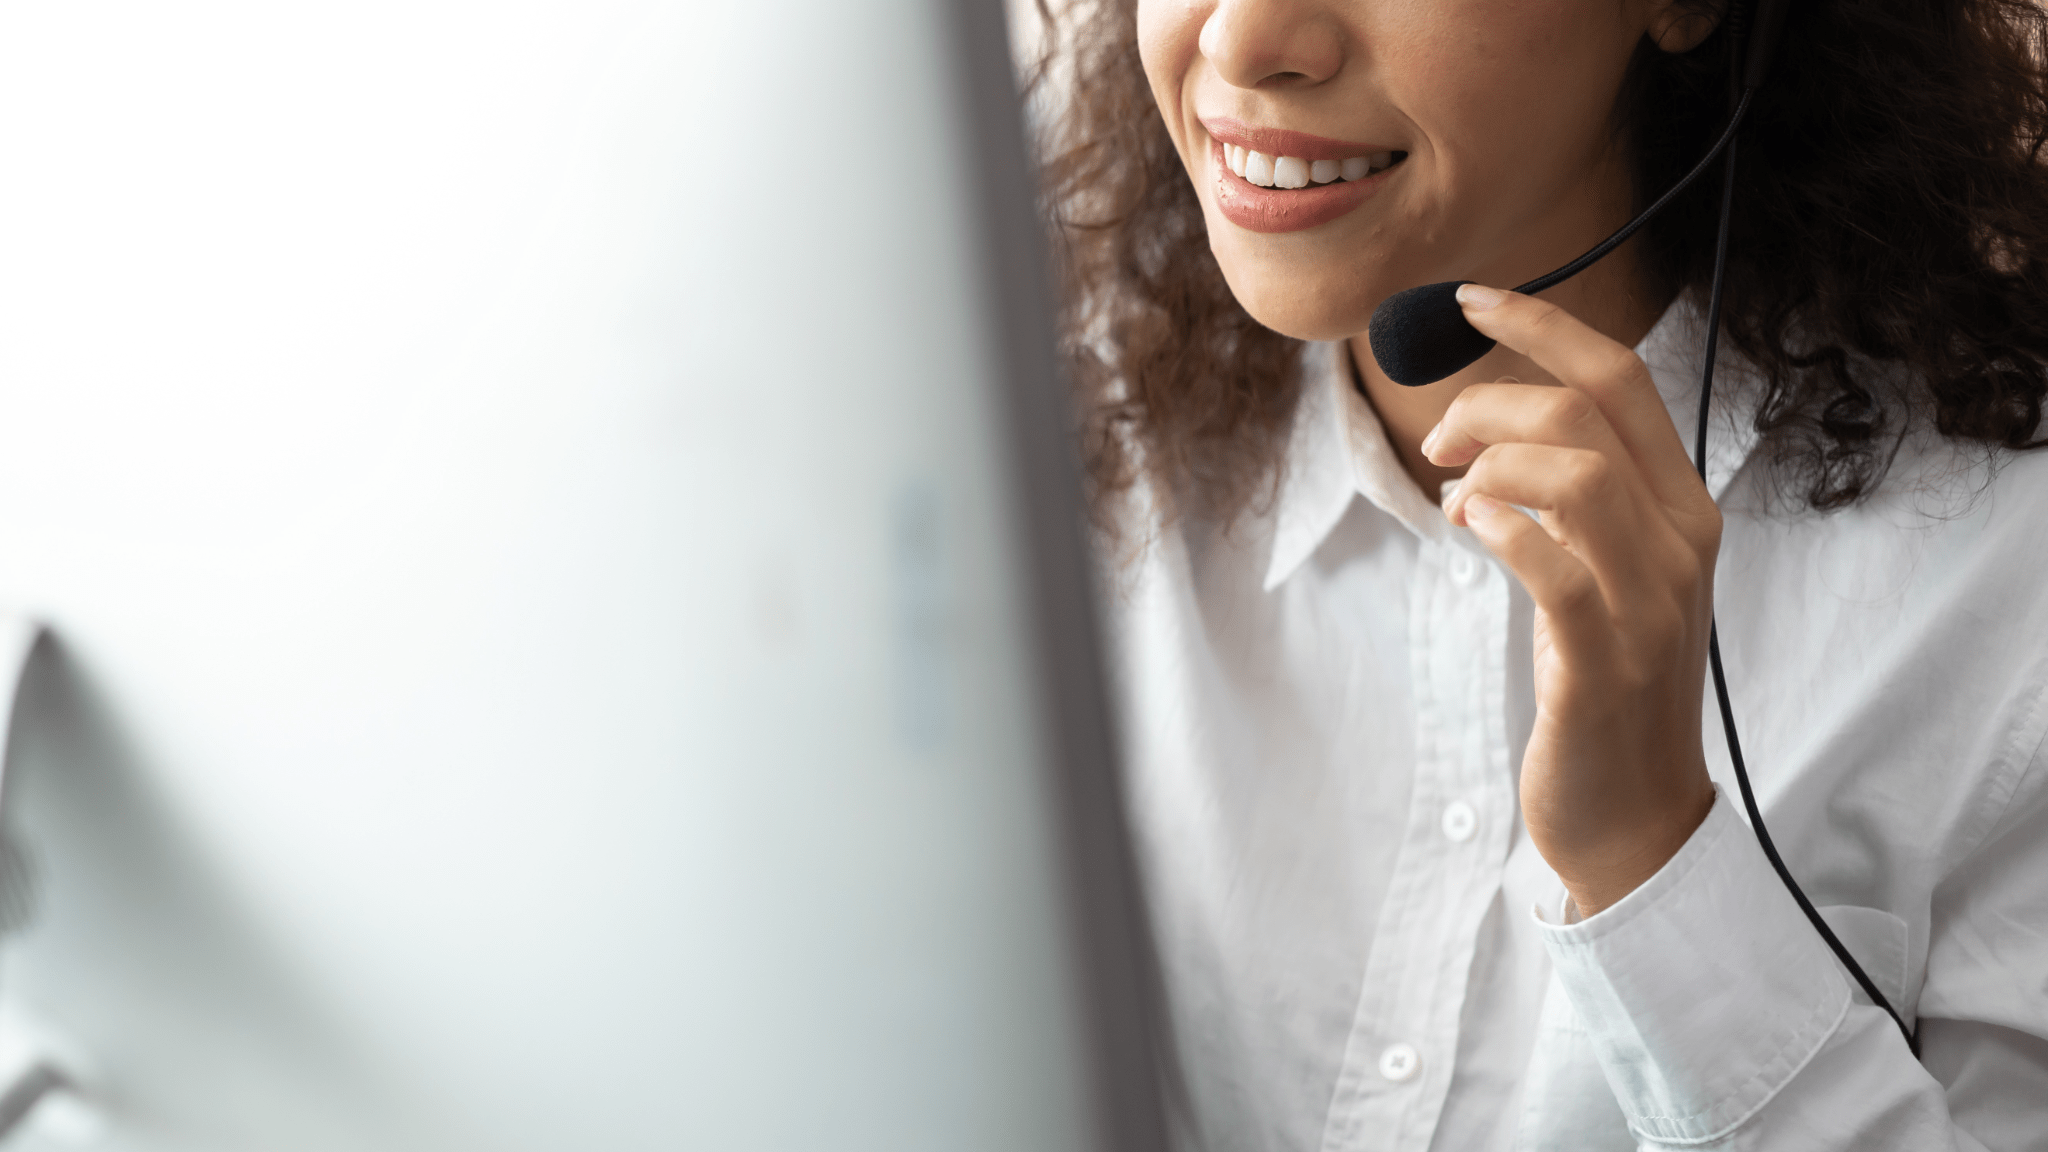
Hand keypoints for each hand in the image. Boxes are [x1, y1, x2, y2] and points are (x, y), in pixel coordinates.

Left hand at [1423, 283, 1719, 916]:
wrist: (1634, 814)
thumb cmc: (1602, 685)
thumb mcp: (1601, 575)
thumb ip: (1567, 504)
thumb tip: (1483, 444)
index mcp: (1683, 509)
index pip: (1622, 380)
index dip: (1543, 327)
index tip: (1470, 300)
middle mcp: (1681, 543)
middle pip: (1587, 414)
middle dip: (1492, 402)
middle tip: (1437, 443)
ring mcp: (1650, 603)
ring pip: (1575, 476)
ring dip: (1489, 467)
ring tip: (1453, 499)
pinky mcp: (1602, 661)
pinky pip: (1552, 568)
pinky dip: (1498, 530)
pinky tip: (1466, 530)